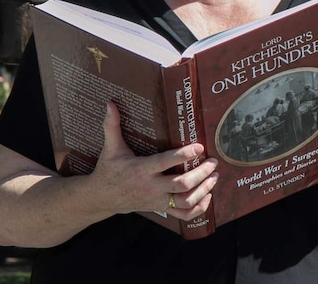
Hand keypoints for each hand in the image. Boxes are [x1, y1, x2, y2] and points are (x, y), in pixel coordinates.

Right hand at [93, 102, 217, 220]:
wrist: (102, 198)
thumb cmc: (109, 170)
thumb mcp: (110, 148)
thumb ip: (112, 125)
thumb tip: (110, 103)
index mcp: (141, 170)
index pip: (165, 162)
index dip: (183, 155)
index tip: (199, 146)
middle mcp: (151, 187)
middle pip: (181, 184)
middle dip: (201, 173)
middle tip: (213, 161)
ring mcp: (157, 200)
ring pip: (185, 201)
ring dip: (203, 189)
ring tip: (214, 176)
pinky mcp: (161, 208)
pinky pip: (183, 215)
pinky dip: (198, 209)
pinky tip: (207, 196)